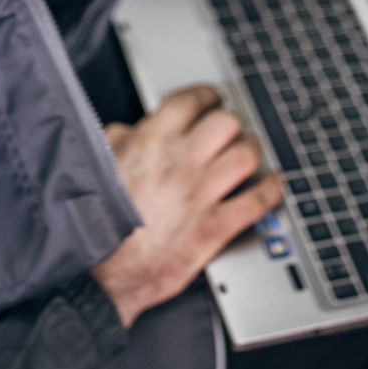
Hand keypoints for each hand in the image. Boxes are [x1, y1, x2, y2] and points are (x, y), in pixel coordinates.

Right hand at [91, 86, 283, 327]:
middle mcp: (180, 163)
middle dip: (231, 123)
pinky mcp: (215, 228)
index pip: (191, 102)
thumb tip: (132, 130)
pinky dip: (272, 189)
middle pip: (226, 123)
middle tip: (230, 129)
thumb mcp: (99, 164)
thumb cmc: (94, 222)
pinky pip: (257, 201)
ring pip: (247, 155)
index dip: (206, 95)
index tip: (211, 99)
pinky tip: (273, 184)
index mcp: (150, 142)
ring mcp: (201, 195)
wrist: (99, 273)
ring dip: (252, 150)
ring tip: (249, 152)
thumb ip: (120, 140)